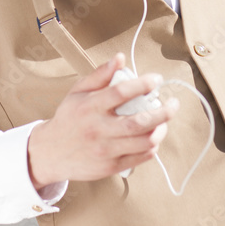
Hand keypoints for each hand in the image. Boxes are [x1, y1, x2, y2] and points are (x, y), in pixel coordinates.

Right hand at [27, 52, 178, 187]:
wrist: (51, 152)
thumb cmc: (68, 119)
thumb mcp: (78, 92)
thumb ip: (100, 75)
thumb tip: (120, 58)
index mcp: (90, 107)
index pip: (121, 92)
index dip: (143, 84)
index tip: (156, 80)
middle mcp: (98, 129)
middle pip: (139, 122)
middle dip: (162, 112)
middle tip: (173, 103)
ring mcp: (105, 150)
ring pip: (144, 142)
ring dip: (160, 130)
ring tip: (164, 121)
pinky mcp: (111, 167)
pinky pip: (140, 157)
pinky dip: (152, 146)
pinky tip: (153, 137)